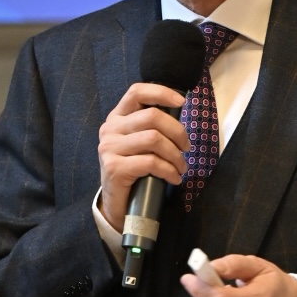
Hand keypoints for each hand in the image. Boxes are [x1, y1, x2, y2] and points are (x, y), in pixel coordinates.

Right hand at [98, 82, 188, 231]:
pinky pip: (151, 162)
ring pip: (154, 139)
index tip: (181, 102)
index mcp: (117, 118)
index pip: (137, 92)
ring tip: (181, 167)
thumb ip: (152, 126)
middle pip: (152, 116)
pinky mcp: (114, 168)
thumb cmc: (134, 170)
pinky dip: (169, 170)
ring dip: (175, 155)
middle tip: (186, 148)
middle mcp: (110, 129)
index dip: (161, 92)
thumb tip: (179, 112)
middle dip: (178, 132)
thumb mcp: (140, 143)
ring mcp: (110, 148)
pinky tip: (174, 178)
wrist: (117, 203)